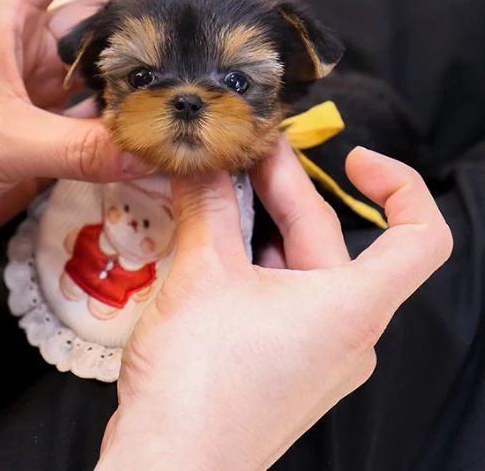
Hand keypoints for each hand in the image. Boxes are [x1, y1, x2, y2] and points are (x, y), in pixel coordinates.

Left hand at [0, 0, 167, 266]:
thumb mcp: (0, 140)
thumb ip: (75, 149)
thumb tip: (148, 152)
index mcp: (9, 21)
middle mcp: (32, 54)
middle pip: (103, 23)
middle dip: (146, 34)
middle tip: (196, 58)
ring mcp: (44, 100)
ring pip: (106, 82)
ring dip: (141, 95)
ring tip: (187, 108)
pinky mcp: (50, 140)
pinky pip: (99, 131)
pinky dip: (126, 138)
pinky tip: (154, 150)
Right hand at [97, 141, 452, 470]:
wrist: (170, 467)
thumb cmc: (198, 385)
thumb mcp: (203, 275)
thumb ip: (209, 206)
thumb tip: (204, 162)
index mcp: (350, 307)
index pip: (419, 237)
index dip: (398, 185)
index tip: (355, 159)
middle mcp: (345, 329)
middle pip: (329, 235)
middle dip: (286, 188)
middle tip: (244, 151)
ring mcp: (314, 347)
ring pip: (298, 262)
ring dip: (261, 221)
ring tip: (220, 186)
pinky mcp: (283, 357)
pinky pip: (280, 291)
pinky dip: (252, 256)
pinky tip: (212, 235)